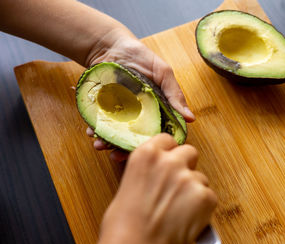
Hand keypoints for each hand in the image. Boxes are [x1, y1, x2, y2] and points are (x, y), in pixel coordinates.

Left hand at [85, 29, 194, 160]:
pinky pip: (101, 125)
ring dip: (108, 143)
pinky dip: (96, 130)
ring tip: (99, 144)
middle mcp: (140, 116)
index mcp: (158, 111)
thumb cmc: (141, 57)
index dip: (153, 145)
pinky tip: (91, 132)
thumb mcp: (162, 72)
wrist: (111, 46)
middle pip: (136, 139)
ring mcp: (121, 114)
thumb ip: (174, 95)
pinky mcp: (104, 110)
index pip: (158, 133)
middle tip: (115, 155)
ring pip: (117, 135)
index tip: (146, 152)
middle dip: (125, 149)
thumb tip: (191, 119)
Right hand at [85, 134, 216, 243]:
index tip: (170, 161)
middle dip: (186, 166)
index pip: (168, 139)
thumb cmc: (124, 227)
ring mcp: (189, 178)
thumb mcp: (128, 186)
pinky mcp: (205, 197)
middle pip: (189, 152)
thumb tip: (157, 174)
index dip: (170, 152)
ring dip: (194, 190)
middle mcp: (169, 161)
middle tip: (178, 186)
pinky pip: (209, 197)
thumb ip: (147, 172)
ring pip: (201, 177)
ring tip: (180, 211)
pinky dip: (203, 208)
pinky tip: (187, 220)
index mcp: (146, 155)